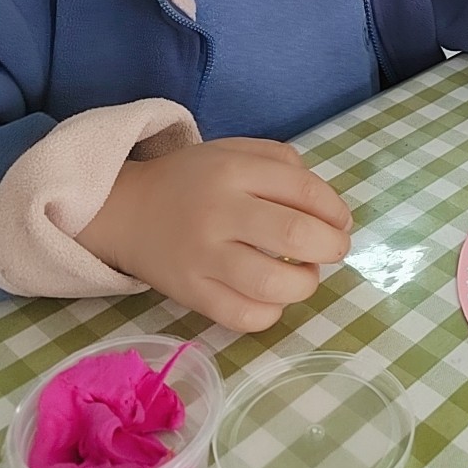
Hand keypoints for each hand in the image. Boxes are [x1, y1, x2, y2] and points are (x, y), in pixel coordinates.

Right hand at [78, 137, 352, 330]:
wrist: (126, 209)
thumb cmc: (194, 180)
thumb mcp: (235, 151)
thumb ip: (283, 164)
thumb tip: (328, 206)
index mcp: (234, 170)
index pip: (305, 191)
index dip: (335, 210)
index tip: (341, 221)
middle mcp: (219, 211)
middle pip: (295, 234)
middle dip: (331, 246)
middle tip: (334, 249)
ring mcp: (203, 257)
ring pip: (272, 283)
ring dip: (305, 283)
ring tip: (304, 275)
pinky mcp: (191, 294)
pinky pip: (243, 316)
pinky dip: (271, 313)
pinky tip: (273, 298)